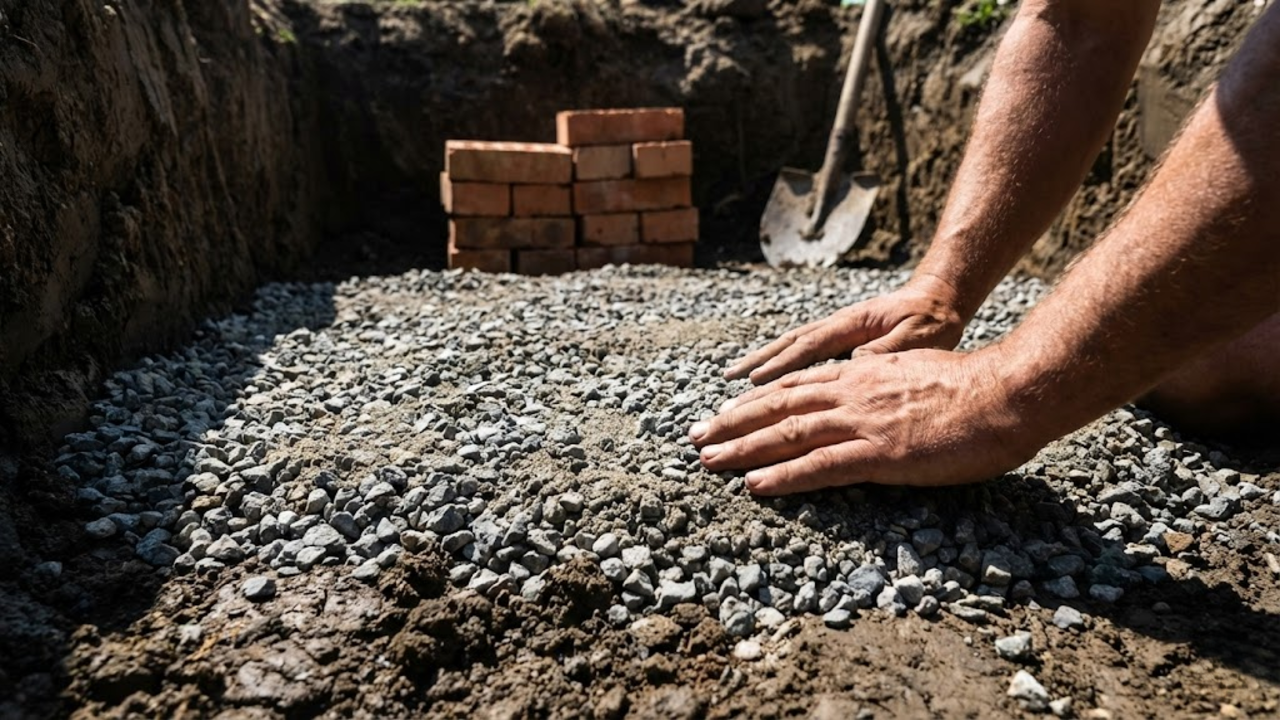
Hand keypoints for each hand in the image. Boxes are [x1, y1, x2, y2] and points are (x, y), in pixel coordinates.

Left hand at [691, 349, 1041, 494]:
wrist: (1006, 394)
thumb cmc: (973, 387)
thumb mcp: (916, 371)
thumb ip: (883, 380)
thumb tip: (865, 386)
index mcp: (862, 375)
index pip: (795, 386)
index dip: (755, 401)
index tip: (725, 413)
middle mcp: (852, 394)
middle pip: (777, 406)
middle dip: (732, 423)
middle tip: (696, 438)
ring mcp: (863, 424)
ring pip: (787, 435)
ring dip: (742, 449)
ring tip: (708, 461)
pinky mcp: (879, 454)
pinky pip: (820, 467)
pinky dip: (783, 477)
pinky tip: (754, 486)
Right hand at [723, 275, 969, 385]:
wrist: (940, 296)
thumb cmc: (933, 319)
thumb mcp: (919, 337)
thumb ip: (887, 351)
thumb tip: (853, 363)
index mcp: (852, 325)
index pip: (809, 346)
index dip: (780, 364)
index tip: (752, 382)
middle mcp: (837, 325)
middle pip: (788, 345)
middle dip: (756, 364)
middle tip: (728, 379)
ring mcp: (836, 330)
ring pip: (790, 346)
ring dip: (761, 361)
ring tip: (734, 377)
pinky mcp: (840, 337)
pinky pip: (802, 351)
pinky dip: (779, 362)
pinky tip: (766, 377)